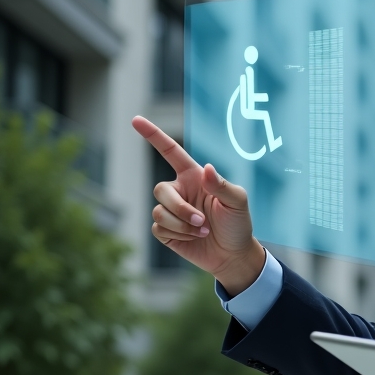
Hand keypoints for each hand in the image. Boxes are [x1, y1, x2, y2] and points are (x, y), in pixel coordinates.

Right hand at [131, 116, 264, 293]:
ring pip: (159, 211)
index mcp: (194, 177)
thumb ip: (222, 185)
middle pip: (160, 189)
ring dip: (182, 224)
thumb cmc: (238, 224)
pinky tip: (193, 238)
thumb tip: (206, 168)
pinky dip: (178, 234)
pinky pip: (158, 227)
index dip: (153, 135)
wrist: (233, 254)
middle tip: (203, 221)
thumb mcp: (238, 202)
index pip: (170, 152)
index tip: (136, 120)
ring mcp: (170, 210)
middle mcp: (179, 190)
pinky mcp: (165, 230)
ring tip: (203, 230)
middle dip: (180, 208)